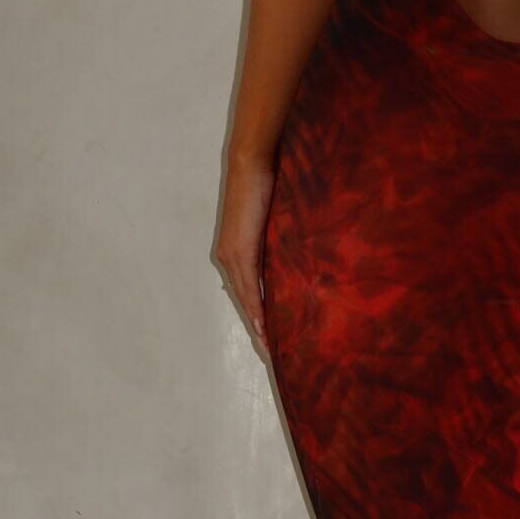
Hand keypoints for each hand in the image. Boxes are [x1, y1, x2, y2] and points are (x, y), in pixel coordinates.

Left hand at [214, 154, 275, 355]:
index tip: (268, 337)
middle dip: (256, 328)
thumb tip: (292, 258)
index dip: (255, 315)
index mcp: (234, 252)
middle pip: (242, 301)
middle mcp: (227, 258)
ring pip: (244, 299)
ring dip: (256, 325)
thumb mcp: (271, 222)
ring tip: (270, 348)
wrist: (250, 165)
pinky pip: (249, 287)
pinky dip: (256, 308)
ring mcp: (231, 256)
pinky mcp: (240, 250)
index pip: (245, 291)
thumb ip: (275, 242)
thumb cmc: (264, 186)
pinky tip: (263, 325)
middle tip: (270, 353)